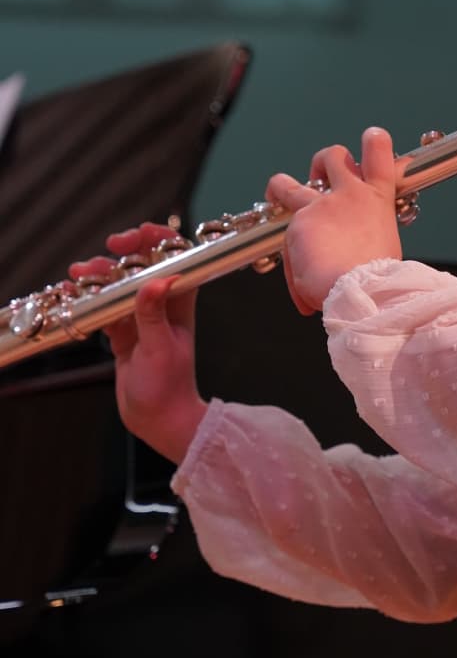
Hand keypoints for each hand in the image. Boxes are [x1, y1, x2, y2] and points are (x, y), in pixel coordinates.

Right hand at [69, 222, 207, 464]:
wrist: (158, 420)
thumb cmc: (168, 387)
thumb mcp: (159, 349)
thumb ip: (153, 315)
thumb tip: (157, 281)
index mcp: (180, 302)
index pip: (175, 258)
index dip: (156, 240)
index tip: (132, 237)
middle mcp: (162, 305)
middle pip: (143, 266)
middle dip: (121, 255)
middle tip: (104, 252)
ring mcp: (140, 318)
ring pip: (119, 285)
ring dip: (100, 276)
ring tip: (79, 274)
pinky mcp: (123, 333)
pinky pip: (104, 308)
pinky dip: (89, 300)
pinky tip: (74, 294)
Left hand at [266, 126, 403, 314]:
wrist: (365, 292)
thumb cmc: (379, 279)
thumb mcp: (382, 248)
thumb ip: (361, 237)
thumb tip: (342, 250)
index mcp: (377, 200)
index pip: (379, 154)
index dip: (374, 142)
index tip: (372, 136)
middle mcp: (350, 194)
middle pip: (333, 156)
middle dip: (321, 162)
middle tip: (316, 176)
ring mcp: (320, 206)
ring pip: (288, 185)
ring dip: (280, 189)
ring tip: (277, 197)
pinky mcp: (297, 224)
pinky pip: (286, 244)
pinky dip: (293, 267)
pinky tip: (302, 288)